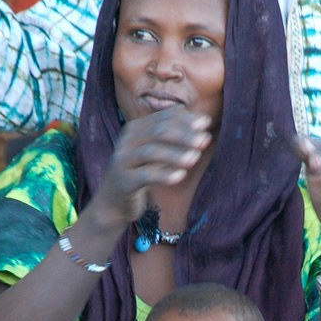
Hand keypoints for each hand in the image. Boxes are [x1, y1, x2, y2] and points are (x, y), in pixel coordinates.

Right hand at [94, 106, 211, 225]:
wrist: (115, 202)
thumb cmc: (141, 173)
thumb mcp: (155, 152)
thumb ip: (172, 136)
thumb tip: (201, 120)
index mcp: (135, 129)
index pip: (162, 118)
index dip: (185, 120)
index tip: (206, 123)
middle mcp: (127, 141)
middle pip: (158, 132)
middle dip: (183, 134)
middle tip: (205, 140)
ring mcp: (123, 160)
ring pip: (151, 152)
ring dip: (175, 154)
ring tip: (195, 158)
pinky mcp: (124, 181)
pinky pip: (145, 175)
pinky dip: (163, 174)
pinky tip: (180, 176)